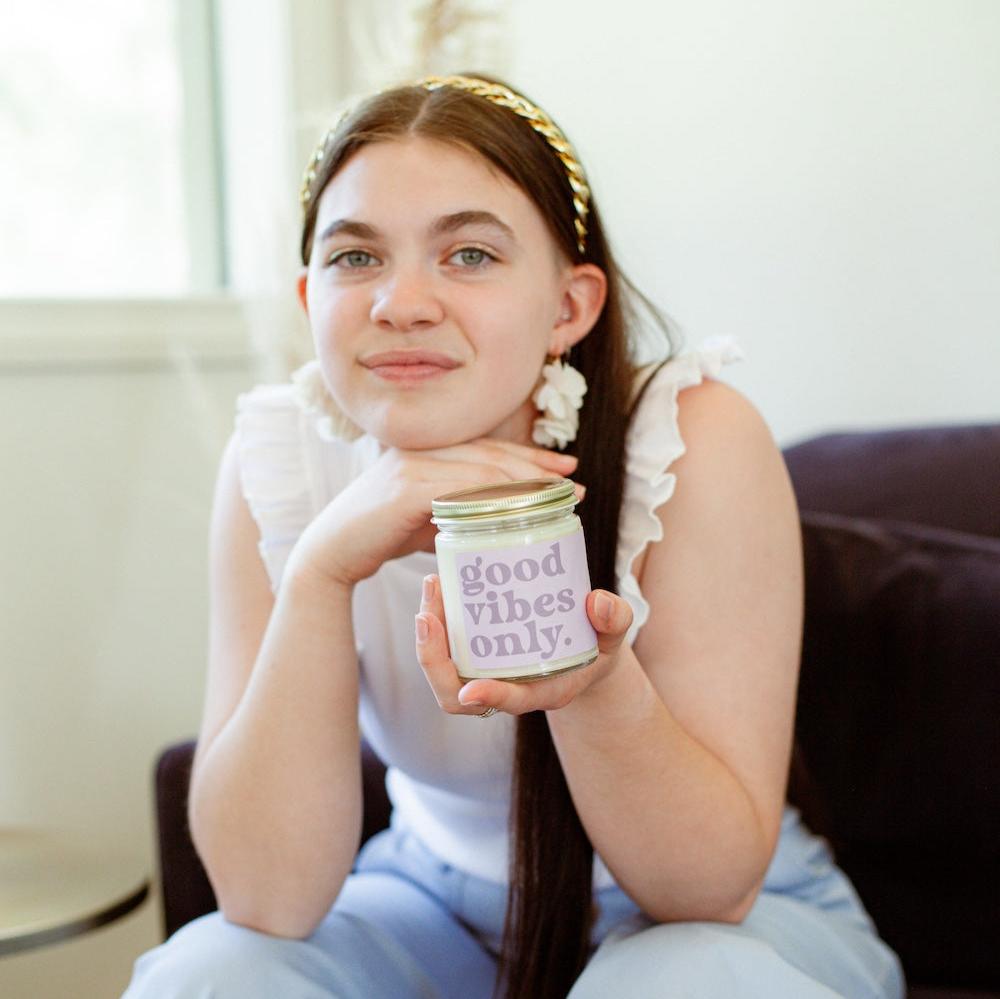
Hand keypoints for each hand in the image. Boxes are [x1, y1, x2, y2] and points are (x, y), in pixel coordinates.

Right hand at [288, 439, 580, 588]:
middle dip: (537, 467)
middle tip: (574, 482)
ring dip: (524, 483)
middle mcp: (422, 449)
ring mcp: (413, 465)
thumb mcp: (429, 517)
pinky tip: (517, 513)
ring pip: (481, 469)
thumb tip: (502, 521)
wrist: (332, 552)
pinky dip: (492, 499)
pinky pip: (459, 490)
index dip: (530, 456)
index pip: (488, 447)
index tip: (567, 468)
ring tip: (557, 498)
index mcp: (430, 450)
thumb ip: (461, 510)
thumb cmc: (383, 535)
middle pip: (491, 453)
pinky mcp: (404, 489)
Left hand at [414, 574, 633, 715]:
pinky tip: (440, 585)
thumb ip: (614, 620)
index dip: (490, 698)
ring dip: (429, 637)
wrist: (586, 648)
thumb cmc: (598, 645)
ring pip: (445, 671)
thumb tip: (598, 603)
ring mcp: (489, 673)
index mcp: (544, 691)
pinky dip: (437, 621)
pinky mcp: (477, 655)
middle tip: (429, 614)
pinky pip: (446, 649)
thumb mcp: (614, 634)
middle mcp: (509, 688)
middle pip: (457, 694)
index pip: (511, 702)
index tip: (471, 691)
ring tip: (432, 586)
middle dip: (434, 659)